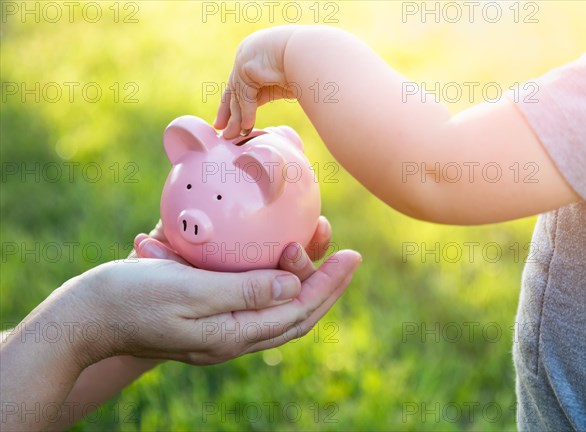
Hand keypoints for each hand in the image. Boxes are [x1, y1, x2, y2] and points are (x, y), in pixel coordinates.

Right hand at [67, 217, 357, 366]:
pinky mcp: (208, 316)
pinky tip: (279, 261)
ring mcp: (220, 329)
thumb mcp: (190, 290)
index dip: (328, 284)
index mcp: (232, 335)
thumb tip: (295, 285)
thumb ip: (245, 290)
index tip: (352, 256)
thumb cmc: (132, 297)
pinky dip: (276, 282)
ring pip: (278, 310)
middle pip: (294, 315)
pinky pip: (255, 302)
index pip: (296, 311)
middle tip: (346, 254)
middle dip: (326, 286)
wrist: (88, 316)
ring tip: (322, 252)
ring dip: (305, 283)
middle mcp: (232, 337)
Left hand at [214, 26, 298, 138]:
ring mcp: (244, 59)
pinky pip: (245, 96)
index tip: (225, 120)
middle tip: (221, 131)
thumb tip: (252, 116)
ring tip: (232, 137)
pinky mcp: (246, 67)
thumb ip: (263, 95)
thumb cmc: (304, 68)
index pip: (238, 84)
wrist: (310, 53)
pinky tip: (248, 127)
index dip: (231, 103)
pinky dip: (247, 113)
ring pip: (237, 95)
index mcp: (255, 59)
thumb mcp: (278, 84)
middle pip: (233, 90)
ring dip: (236, 119)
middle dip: (227, 113)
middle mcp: (246, 56)